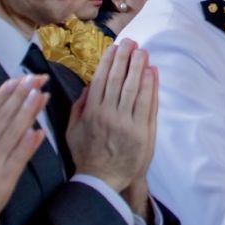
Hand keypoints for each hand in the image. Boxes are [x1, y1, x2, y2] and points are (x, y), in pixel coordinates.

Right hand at [0, 78, 46, 224]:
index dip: (6, 93)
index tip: (19, 79)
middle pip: (5, 116)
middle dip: (23, 95)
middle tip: (38, 78)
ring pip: (15, 132)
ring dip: (30, 112)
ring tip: (43, 95)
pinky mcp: (4, 180)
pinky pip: (19, 157)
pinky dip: (29, 143)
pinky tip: (39, 129)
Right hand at [65, 40, 156, 193]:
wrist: (102, 181)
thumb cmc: (86, 155)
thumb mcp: (73, 131)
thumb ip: (78, 107)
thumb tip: (88, 86)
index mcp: (92, 112)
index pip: (101, 80)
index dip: (109, 61)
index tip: (115, 47)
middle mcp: (110, 114)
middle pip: (119, 80)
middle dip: (126, 58)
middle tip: (132, 43)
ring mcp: (127, 123)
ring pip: (135, 89)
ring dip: (139, 68)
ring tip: (143, 52)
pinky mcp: (142, 132)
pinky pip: (148, 104)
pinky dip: (151, 87)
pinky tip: (152, 72)